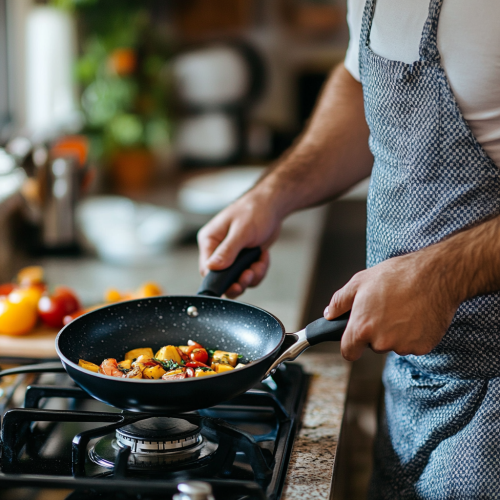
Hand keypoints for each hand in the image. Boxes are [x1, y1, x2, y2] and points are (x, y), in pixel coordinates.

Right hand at [197, 190, 281, 297]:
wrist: (273, 205)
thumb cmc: (255, 210)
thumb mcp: (241, 231)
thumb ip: (227, 250)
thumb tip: (212, 267)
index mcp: (210, 240)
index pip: (206, 269)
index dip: (220, 280)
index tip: (236, 284)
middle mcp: (218, 250)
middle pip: (222, 279)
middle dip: (238, 281)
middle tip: (249, 276)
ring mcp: (232, 256)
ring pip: (237, 280)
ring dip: (252, 275)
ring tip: (260, 262)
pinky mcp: (244, 259)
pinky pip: (249, 275)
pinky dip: (259, 270)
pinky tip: (263, 256)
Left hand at [324, 250, 460, 360]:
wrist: (435, 275)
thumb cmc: (397, 275)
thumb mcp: (360, 282)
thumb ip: (340, 302)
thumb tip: (330, 314)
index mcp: (362, 328)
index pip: (348, 352)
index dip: (351, 344)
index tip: (355, 339)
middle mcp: (381, 341)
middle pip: (373, 346)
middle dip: (376, 331)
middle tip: (386, 309)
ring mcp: (403, 346)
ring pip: (394, 344)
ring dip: (396, 332)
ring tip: (404, 308)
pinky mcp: (423, 347)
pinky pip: (413, 345)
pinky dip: (414, 334)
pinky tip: (417, 315)